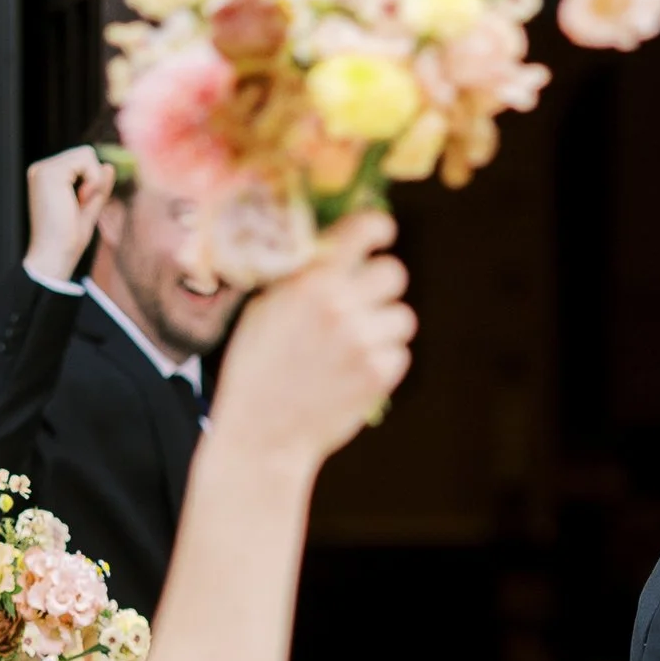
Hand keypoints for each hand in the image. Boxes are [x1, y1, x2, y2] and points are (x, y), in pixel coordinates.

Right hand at [24, 145, 112, 286]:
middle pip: (85, 153)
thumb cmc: (68, 240)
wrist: (54, 256)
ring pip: (87, 154)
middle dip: (94, 179)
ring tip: (79, 202)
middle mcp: (41, 169)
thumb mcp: (88, 209)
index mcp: (46, 177)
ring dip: (94, 180)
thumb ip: (98, 188)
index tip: (81, 203)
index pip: (80, 161)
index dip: (92, 180)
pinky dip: (93, 180)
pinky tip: (81, 198)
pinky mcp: (50, 172)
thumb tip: (109, 166)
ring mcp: (43, 169)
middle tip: (81, 203)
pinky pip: (86, 159)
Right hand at [207, 211, 414, 467]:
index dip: (379, 228)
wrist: (263, 432)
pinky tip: (354, 369)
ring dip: (384, 325)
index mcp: (311, 279)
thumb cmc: (255, 366)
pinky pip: (400, 353)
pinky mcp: (379, 375)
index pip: (365, 230)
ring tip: (355, 342)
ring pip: (403, 316)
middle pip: (396, 272)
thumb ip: (303, 275)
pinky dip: (383, 359)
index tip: (380, 233)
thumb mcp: (265, 306)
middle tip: (365, 299)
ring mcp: (364, 341)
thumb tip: (336, 247)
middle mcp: (342, 304)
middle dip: (381, 284)